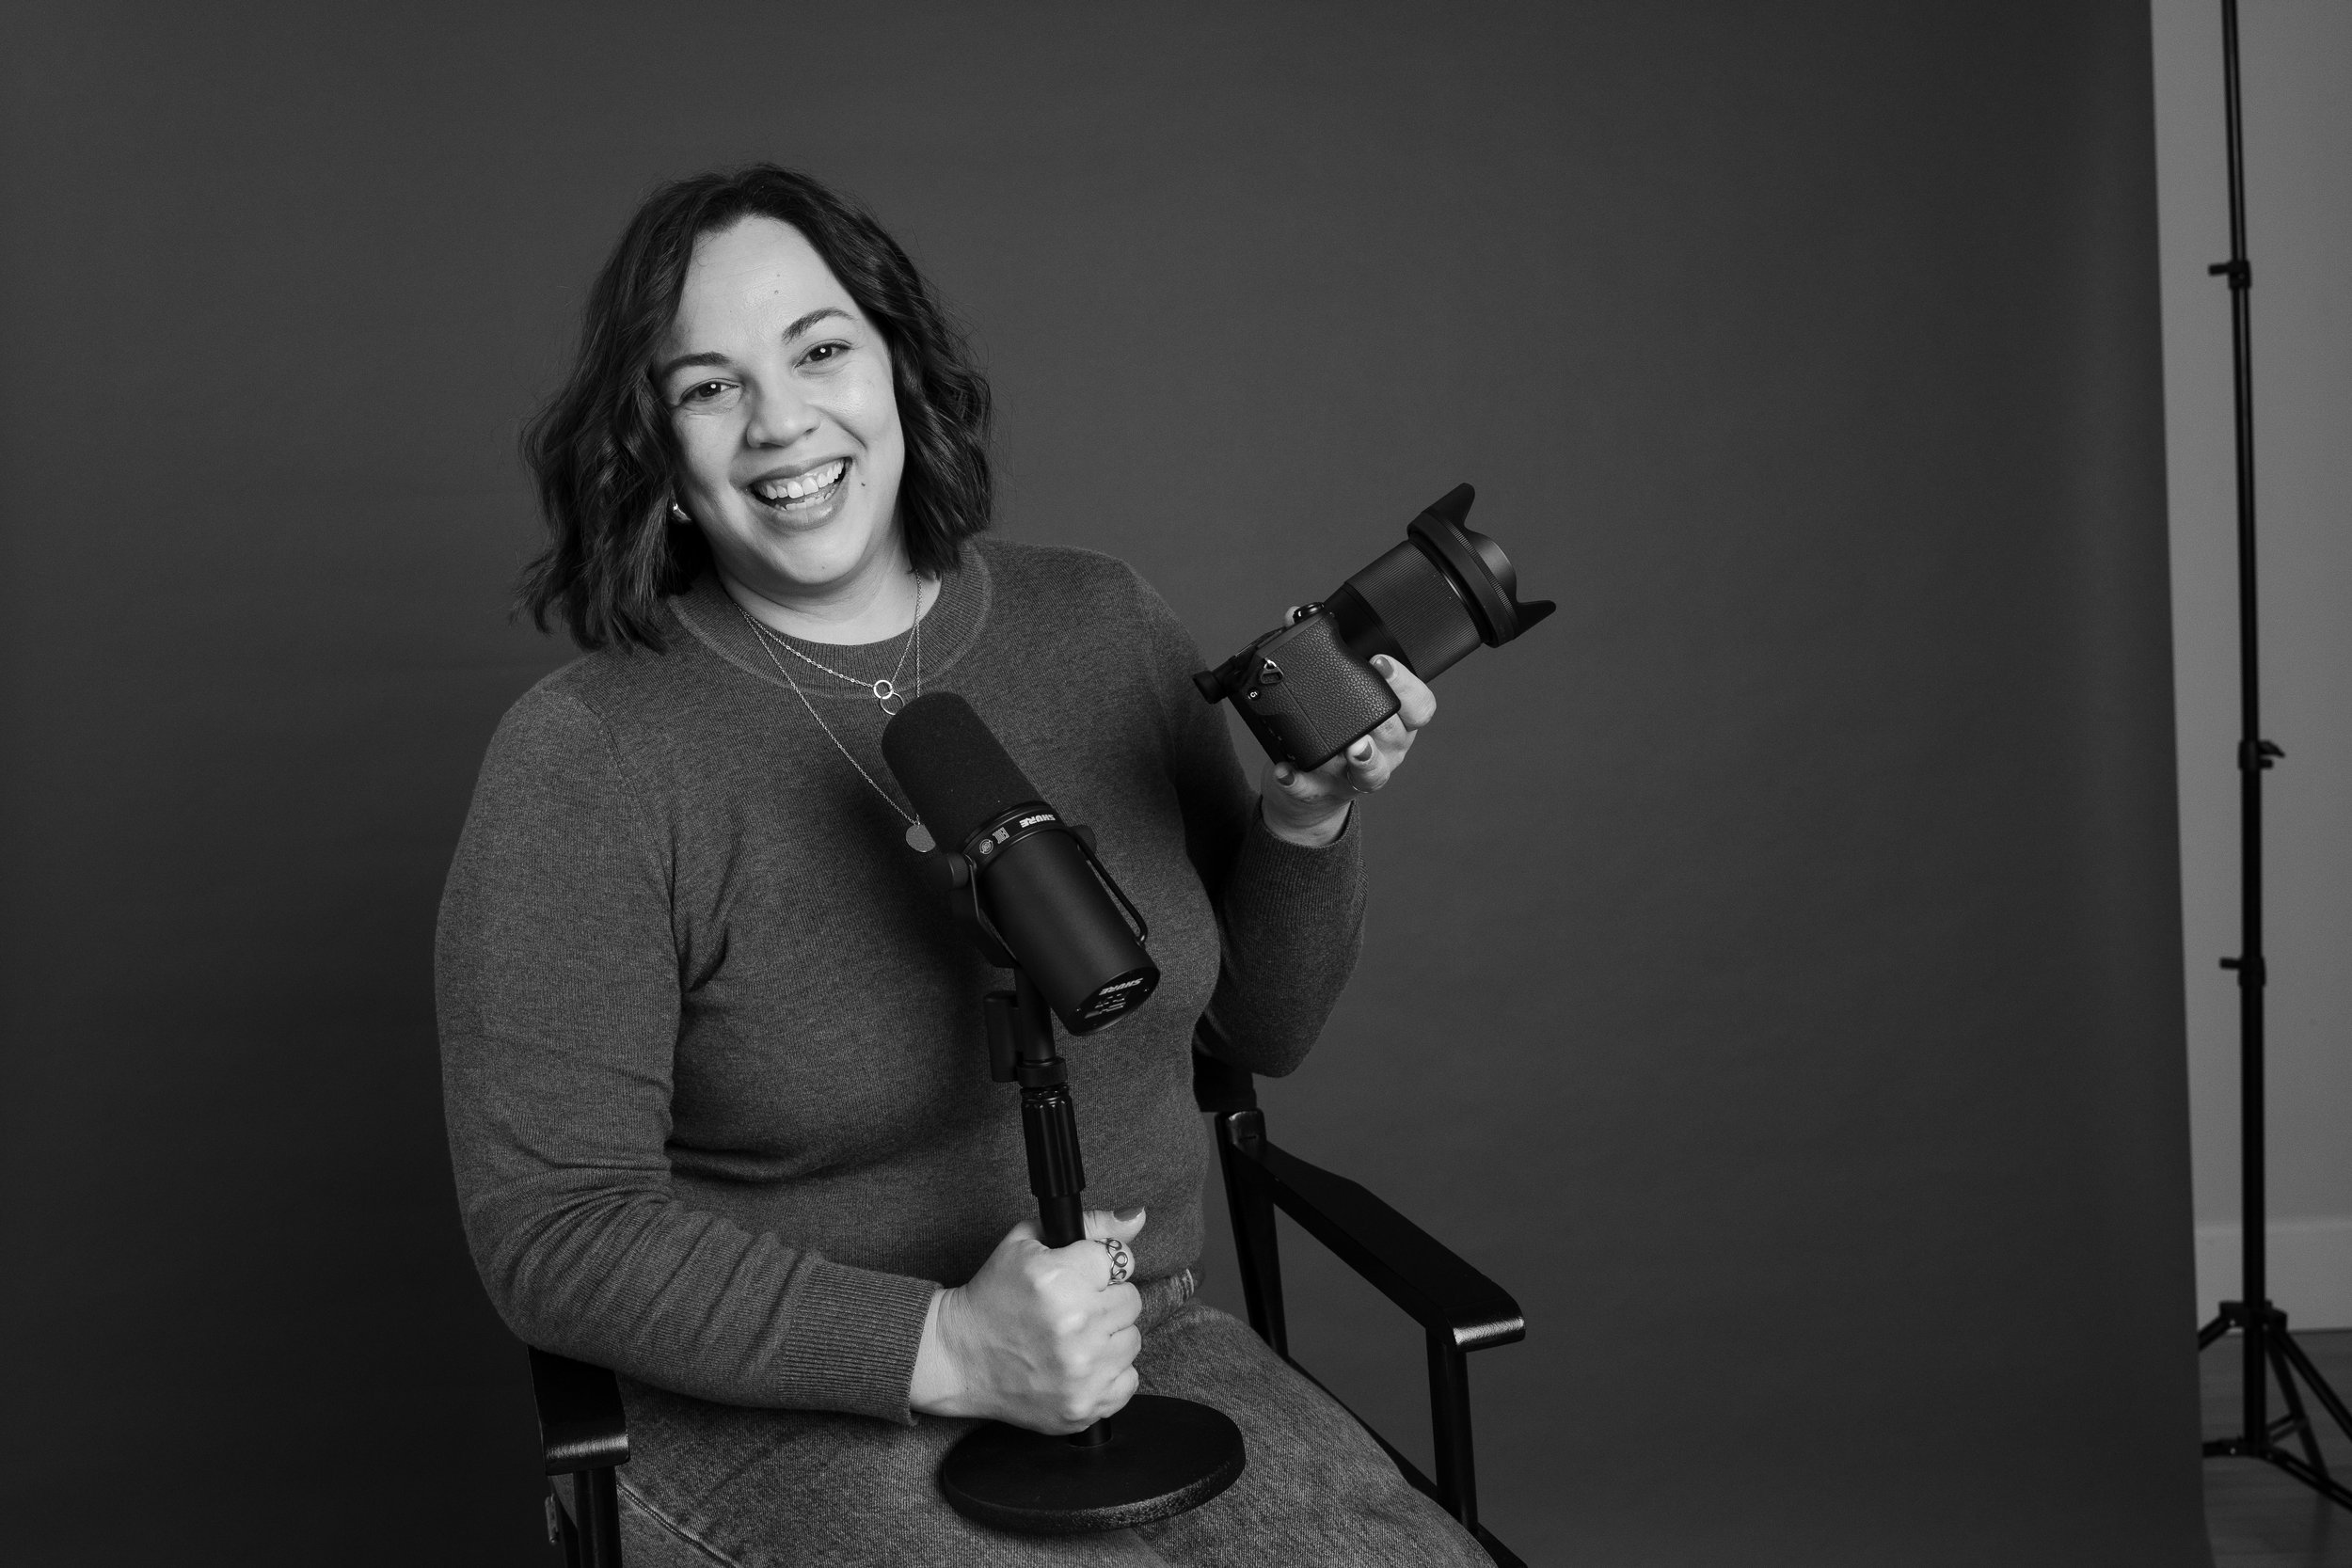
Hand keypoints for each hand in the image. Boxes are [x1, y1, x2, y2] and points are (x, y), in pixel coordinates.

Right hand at [909, 1207, 1145, 1432]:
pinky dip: (1108, 1373)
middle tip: (1073, 1307)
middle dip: (1105, 1299)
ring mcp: (1081, 1370)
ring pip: (1132, 1340)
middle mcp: (1075, 1324)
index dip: (1099, 1267)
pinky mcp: (1084, 1405)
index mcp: (1058, 1278)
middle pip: (1131, 1300)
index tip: (1080, 1276)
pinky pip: (1128, 1380)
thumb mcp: (1027, 1243)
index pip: (1121, 1260)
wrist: (958, 1356)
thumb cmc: (992, 1296)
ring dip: (1108, 1336)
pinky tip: (1078, 1365)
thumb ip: (1090, 1225)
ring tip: (1073, 1337)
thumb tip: (1137, 1216)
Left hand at [1259, 653, 1437, 846]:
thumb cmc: (1334, 734)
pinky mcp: (1324, 793)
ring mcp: (1357, 776)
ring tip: (1353, 747)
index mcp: (1395, 722)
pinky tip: (1285, 771)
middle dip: (1385, 721)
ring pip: (1373, 772)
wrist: (1311, 789)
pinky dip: (1299, 782)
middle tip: (1370, 707)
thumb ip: (1319, 655)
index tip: (1382, 664)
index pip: (1420, 705)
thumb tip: (1293, 614)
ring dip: (1365, 758)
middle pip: (1396, 735)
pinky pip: (1314, 790)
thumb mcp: (1334, 695)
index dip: (1407, 685)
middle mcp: (1386, 751)